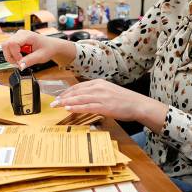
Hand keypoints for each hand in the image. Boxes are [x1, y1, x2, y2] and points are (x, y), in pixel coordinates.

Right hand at [1, 30, 75, 68]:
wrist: (51, 46)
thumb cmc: (48, 49)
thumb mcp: (41, 57)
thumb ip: (30, 61)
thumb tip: (20, 66)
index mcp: (27, 35)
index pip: (12, 43)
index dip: (14, 55)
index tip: (21, 62)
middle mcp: (20, 34)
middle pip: (6, 44)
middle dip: (10, 56)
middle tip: (19, 63)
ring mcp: (17, 36)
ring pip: (5, 46)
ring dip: (10, 56)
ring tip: (20, 61)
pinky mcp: (16, 40)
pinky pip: (8, 47)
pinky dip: (12, 54)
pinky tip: (20, 57)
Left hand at [50, 79, 167, 131]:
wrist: (138, 104)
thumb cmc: (124, 100)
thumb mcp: (109, 91)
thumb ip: (97, 93)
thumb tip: (85, 98)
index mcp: (99, 83)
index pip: (78, 86)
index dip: (67, 92)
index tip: (59, 97)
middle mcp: (98, 88)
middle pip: (76, 92)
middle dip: (63, 97)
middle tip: (53, 103)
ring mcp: (101, 97)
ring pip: (79, 98)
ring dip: (66, 102)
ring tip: (56, 105)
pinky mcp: (104, 106)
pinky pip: (86, 106)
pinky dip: (76, 107)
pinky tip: (68, 109)